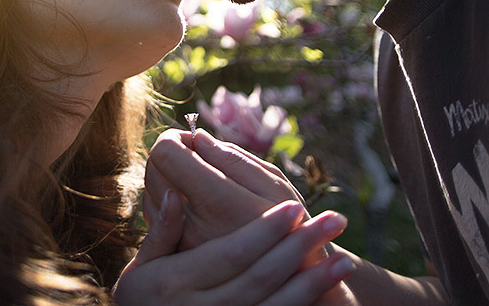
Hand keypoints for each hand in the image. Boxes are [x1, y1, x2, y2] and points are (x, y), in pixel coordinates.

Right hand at [112, 195, 354, 305]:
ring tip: (346, 261)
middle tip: (335, 220)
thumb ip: (160, 234)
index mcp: (178, 283)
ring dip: (315, 284)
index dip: (265, 231)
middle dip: (302, 248)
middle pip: (262, 276)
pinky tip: (332, 293)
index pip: (232, 254)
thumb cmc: (143, 301)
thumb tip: (173, 195)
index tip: (294, 207)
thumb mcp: (142, 269)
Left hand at [144, 128, 307, 248]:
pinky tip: (192, 204)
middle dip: (170, 155)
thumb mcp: (274, 184)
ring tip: (198, 183)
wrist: (292, 280)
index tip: (193, 141)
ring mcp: (181, 245)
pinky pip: (156, 219)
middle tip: (196, 157)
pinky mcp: (177, 257)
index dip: (176, 138)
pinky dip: (167, 204)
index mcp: (216, 201)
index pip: (165, 153)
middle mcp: (191, 225)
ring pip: (150, 194)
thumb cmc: (292, 225)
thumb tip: (198, 138)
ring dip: (167, 179)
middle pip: (153, 170)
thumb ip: (233, 158)